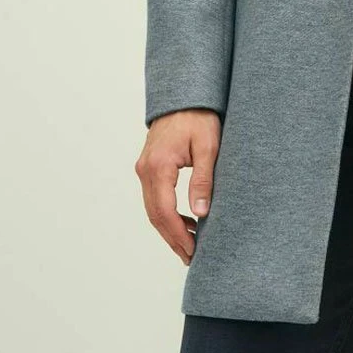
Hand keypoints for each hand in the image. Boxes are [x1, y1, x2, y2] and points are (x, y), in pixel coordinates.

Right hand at [135, 109, 221, 265]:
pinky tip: (185, 221)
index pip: (165, 211)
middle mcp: (145, 169)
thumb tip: (200, 213)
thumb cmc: (199, 117)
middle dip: (172, 238)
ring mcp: (144, 168)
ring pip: (152, 208)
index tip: (192, 251)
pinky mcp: (148, 166)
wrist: (184, 96)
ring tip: (189, 245)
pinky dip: (167, 213)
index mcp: (159, 166)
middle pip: (155, 214)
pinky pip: (154, 197)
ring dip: (169, 228)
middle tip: (191, 257)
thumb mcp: (208, 147)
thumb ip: (203, 179)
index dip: (178, 235)